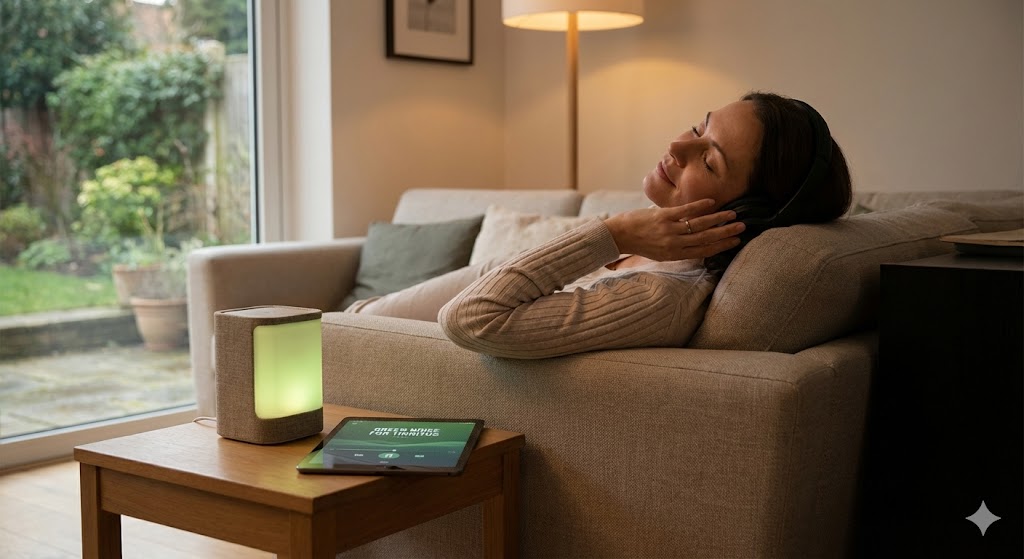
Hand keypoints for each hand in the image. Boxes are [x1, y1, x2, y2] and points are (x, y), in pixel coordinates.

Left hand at [602, 199, 744, 260]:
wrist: (618, 235)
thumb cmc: (639, 243)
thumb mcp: (660, 252)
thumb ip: (678, 247)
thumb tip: (696, 242)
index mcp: (674, 255)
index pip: (703, 251)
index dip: (721, 246)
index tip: (736, 241)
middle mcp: (673, 244)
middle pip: (705, 238)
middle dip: (725, 233)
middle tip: (742, 227)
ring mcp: (669, 230)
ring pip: (698, 225)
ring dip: (717, 219)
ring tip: (732, 214)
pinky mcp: (662, 216)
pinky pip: (685, 211)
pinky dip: (699, 207)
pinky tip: (712, 203)